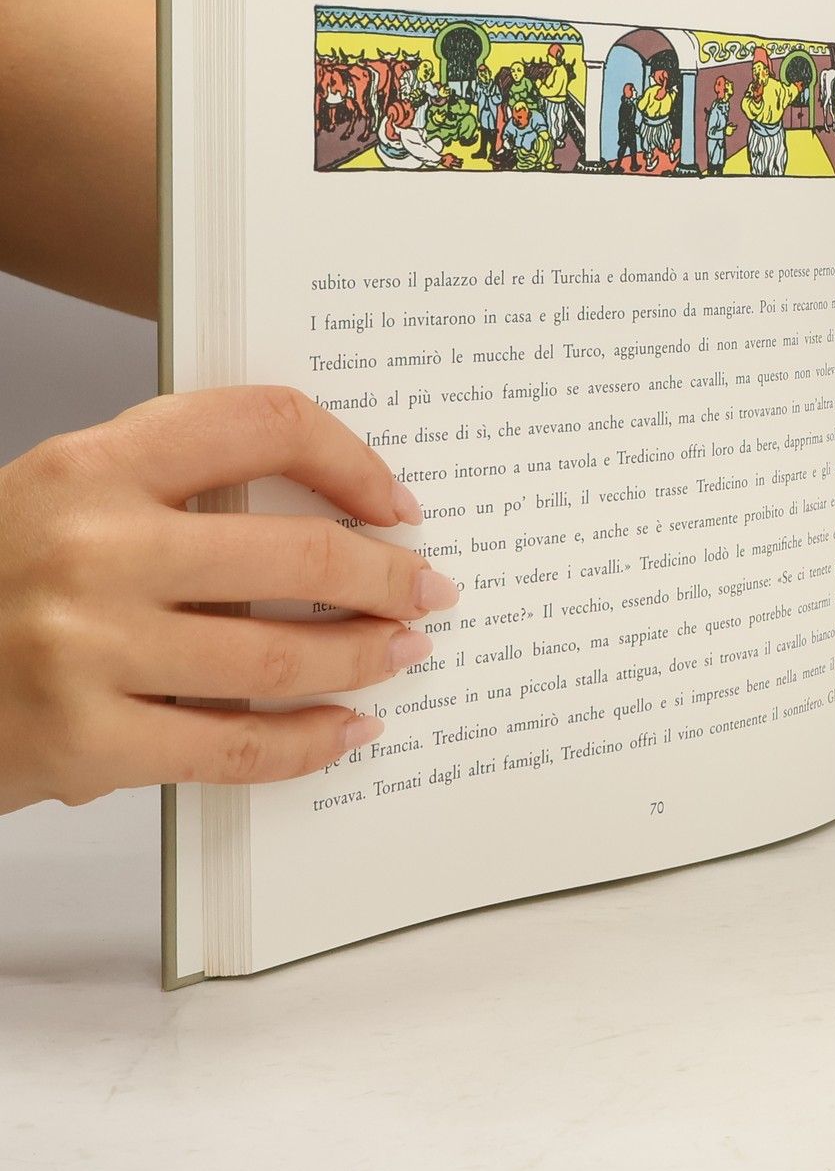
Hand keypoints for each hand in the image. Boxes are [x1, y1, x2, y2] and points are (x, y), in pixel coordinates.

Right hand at [0, 387, 458, 812]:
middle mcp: (91, 548)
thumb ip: (176, 493)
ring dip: (366, 657)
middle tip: (432, 588)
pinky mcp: (85, 742)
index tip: (396, 502)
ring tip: (405, 652)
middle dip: (387, 577)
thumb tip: (336, 515)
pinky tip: (349, 729)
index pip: (261, 424)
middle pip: (296, 554)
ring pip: (282, 657)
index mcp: (92, 466)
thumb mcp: (65, 500)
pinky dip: (311, 743)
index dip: (350, 458)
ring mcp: (86, 648)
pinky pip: (238, 747)